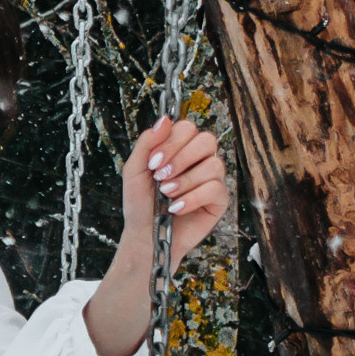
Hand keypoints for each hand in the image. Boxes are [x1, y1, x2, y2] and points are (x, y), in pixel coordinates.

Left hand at [120, 115, 227, 259]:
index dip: (172, 141)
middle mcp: (199, 160)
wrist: (145, 237)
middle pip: (207, 140)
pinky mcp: (219, 201)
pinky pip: (217, 188)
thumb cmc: (140, 204)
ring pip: (214, 164)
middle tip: (161, 177)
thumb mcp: (134, 170)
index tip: (153, 162)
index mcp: (180, 149)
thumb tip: (165, 119)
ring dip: (185, 180)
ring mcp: (212, 180)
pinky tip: (177, 207)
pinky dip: (193, 198)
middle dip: (181, 158)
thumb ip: (147, 143)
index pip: (188, 128)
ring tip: (167, 194)